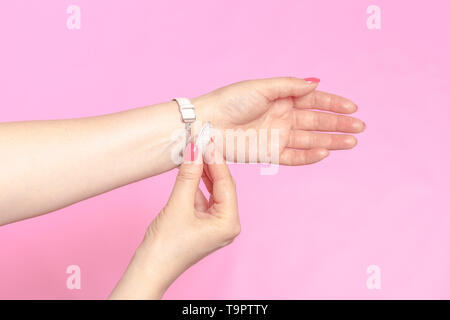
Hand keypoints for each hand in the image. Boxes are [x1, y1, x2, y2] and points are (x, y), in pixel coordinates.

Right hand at [109, 141, 239, 298]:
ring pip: (212, 191)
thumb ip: (188, 176)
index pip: (226, 183)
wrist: (149, 269)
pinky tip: (190, 170)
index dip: (216, 160)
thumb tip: (195, 151)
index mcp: (228, 223)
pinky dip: (196, 185)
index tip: (207, 141)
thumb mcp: (178, 205)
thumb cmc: (165, 246)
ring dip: (203, 173)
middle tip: (201, 143)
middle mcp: (226, 225)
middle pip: (222, 186)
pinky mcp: (203, 225)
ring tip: (195, 152)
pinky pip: (203, 199)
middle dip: (210, 165)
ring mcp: (215, 225)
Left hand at [194, 77, 364, 164]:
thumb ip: (290, 86)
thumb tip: (315, 83)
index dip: (333, 104)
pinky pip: (293, 156)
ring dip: (331, 140)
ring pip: (310, 140)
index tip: (352, 107)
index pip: (314, 101)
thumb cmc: (230, 101)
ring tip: (352, 142)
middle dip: (338, 123)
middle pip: (316, 121)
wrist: (207, 125)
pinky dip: (309, 156)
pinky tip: (326, 153)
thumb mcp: (262, 88)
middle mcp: (282, 117)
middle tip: (360, 127)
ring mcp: (277, 135)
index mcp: (281, 98)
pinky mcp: (269, 153)